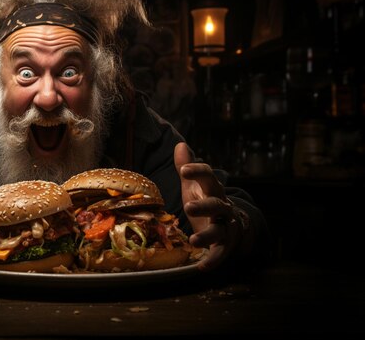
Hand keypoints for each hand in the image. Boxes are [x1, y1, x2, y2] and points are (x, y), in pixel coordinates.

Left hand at [174, 142, 245, 270]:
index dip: (198, 171)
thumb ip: (186, 166)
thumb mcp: (194, 185)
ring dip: (207, 235)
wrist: (232, 224)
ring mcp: (225, 226)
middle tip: (188, 206)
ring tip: (194, 240)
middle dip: (204, 205)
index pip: (209, 176)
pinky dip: (213, 260)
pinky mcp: (225, 244)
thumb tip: (179, 145)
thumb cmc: (206, 201)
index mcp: (213, 190)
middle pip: (216, 204)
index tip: (184, 169)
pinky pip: (221, 252)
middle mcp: (222, 206)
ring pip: (220, 230)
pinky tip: (202, 267)